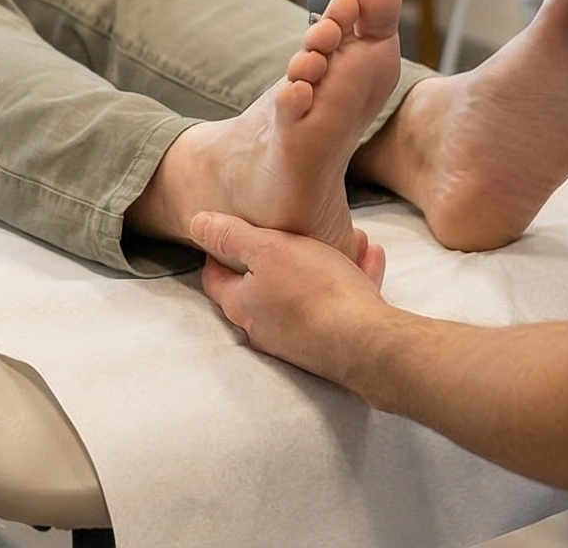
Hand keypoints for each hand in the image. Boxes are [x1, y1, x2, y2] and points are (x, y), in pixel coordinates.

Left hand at [191, 212, 393, 383]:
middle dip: (283, 251)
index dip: (219, 250)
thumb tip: (197, 224)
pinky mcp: (332, 344)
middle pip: (264, 283)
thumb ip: (230, 236)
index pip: (215, 277)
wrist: (366, 343)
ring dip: (326, 261)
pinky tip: (371, 255)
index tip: (233, 229)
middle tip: (298, 227)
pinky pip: (338, 304)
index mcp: (242, 305)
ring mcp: (299, 339)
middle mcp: (264, 327)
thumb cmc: (314, 291)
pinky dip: (351, 279)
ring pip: (307, 291)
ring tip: (349, 235)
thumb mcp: (267, 249)